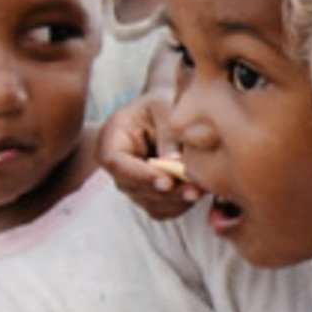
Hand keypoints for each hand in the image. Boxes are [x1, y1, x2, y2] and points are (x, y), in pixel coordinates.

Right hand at [97, 87, 199, 219]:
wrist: (169, 109)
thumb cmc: (164, 102)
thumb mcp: (165, 107)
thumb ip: (168, 134)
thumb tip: (173, 165)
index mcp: (111, 138)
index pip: (115, 162)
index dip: (140, 175)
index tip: (167, 180)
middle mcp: (117, 165)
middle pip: (133, 187)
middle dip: (165, 191)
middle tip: (194, 189)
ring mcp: (131, 182)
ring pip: (148, 202)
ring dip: (175, 200)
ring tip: (200, 190)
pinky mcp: (147, 193)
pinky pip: (160, 209)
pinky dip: (178, 205)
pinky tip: (195, 192)